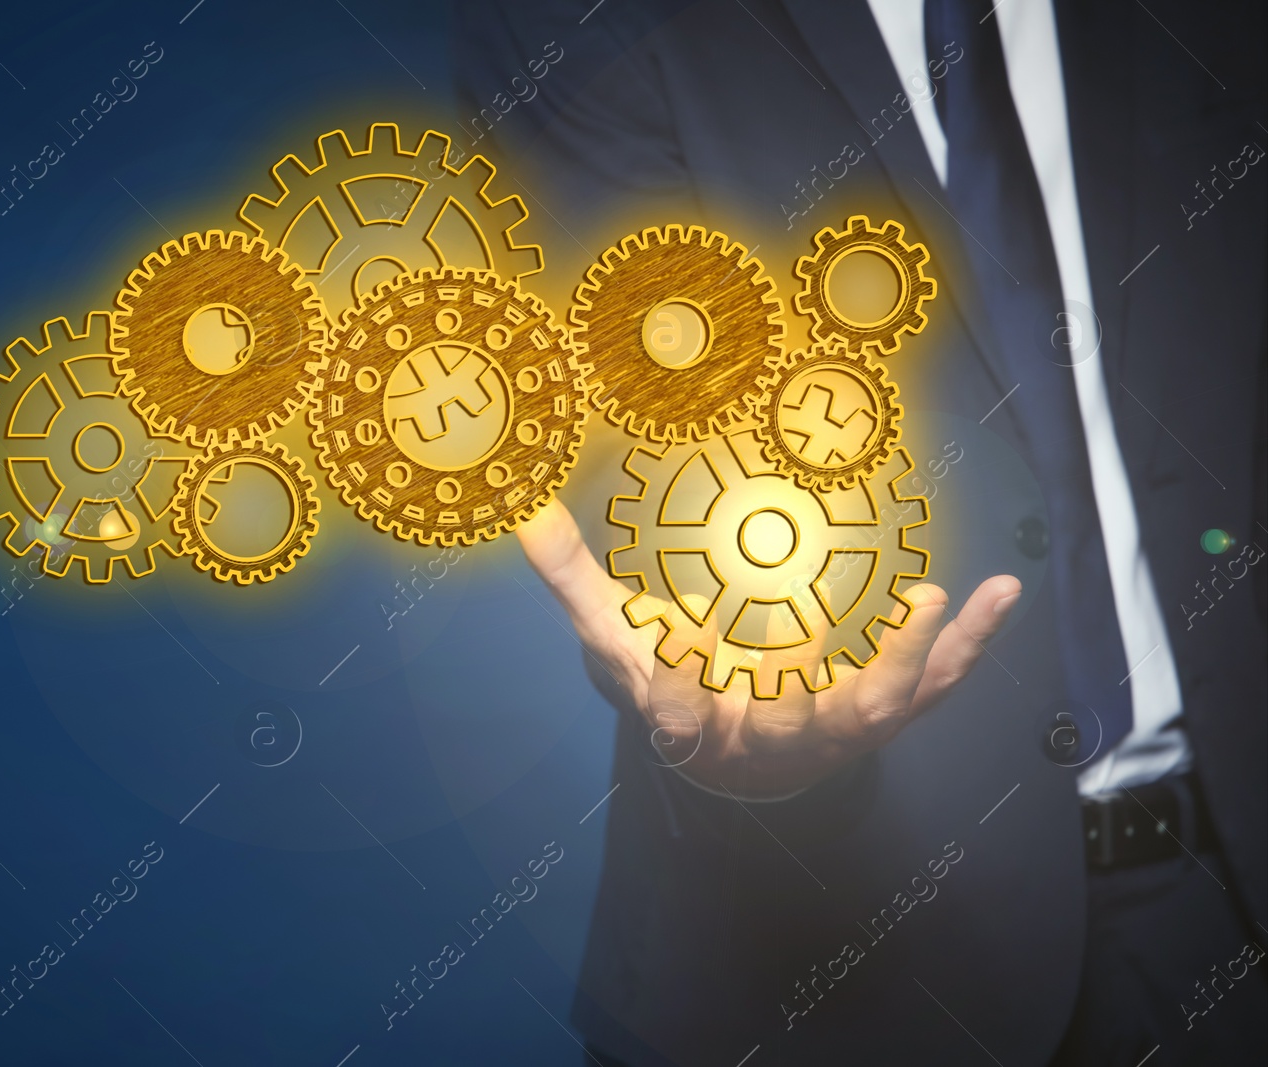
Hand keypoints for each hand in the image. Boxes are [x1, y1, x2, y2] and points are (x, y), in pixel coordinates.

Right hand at [517, 497, 1021, 797]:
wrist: (731, 753)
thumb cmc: (671, 687)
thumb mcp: (616, 637)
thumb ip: (575, 579)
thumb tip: (522, 512)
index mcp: (697, 728)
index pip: (683, 722)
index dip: (682, 697)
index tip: (676, 655)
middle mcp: (770, 742)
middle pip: (801, 729)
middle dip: (821, 685)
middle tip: (835, 632)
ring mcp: (833, 730)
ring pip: (880, 707)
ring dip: (914, 660)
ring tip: (932, 600)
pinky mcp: (877, 712)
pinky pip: (932, 685)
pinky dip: (969, 643)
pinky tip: (1000, 589)